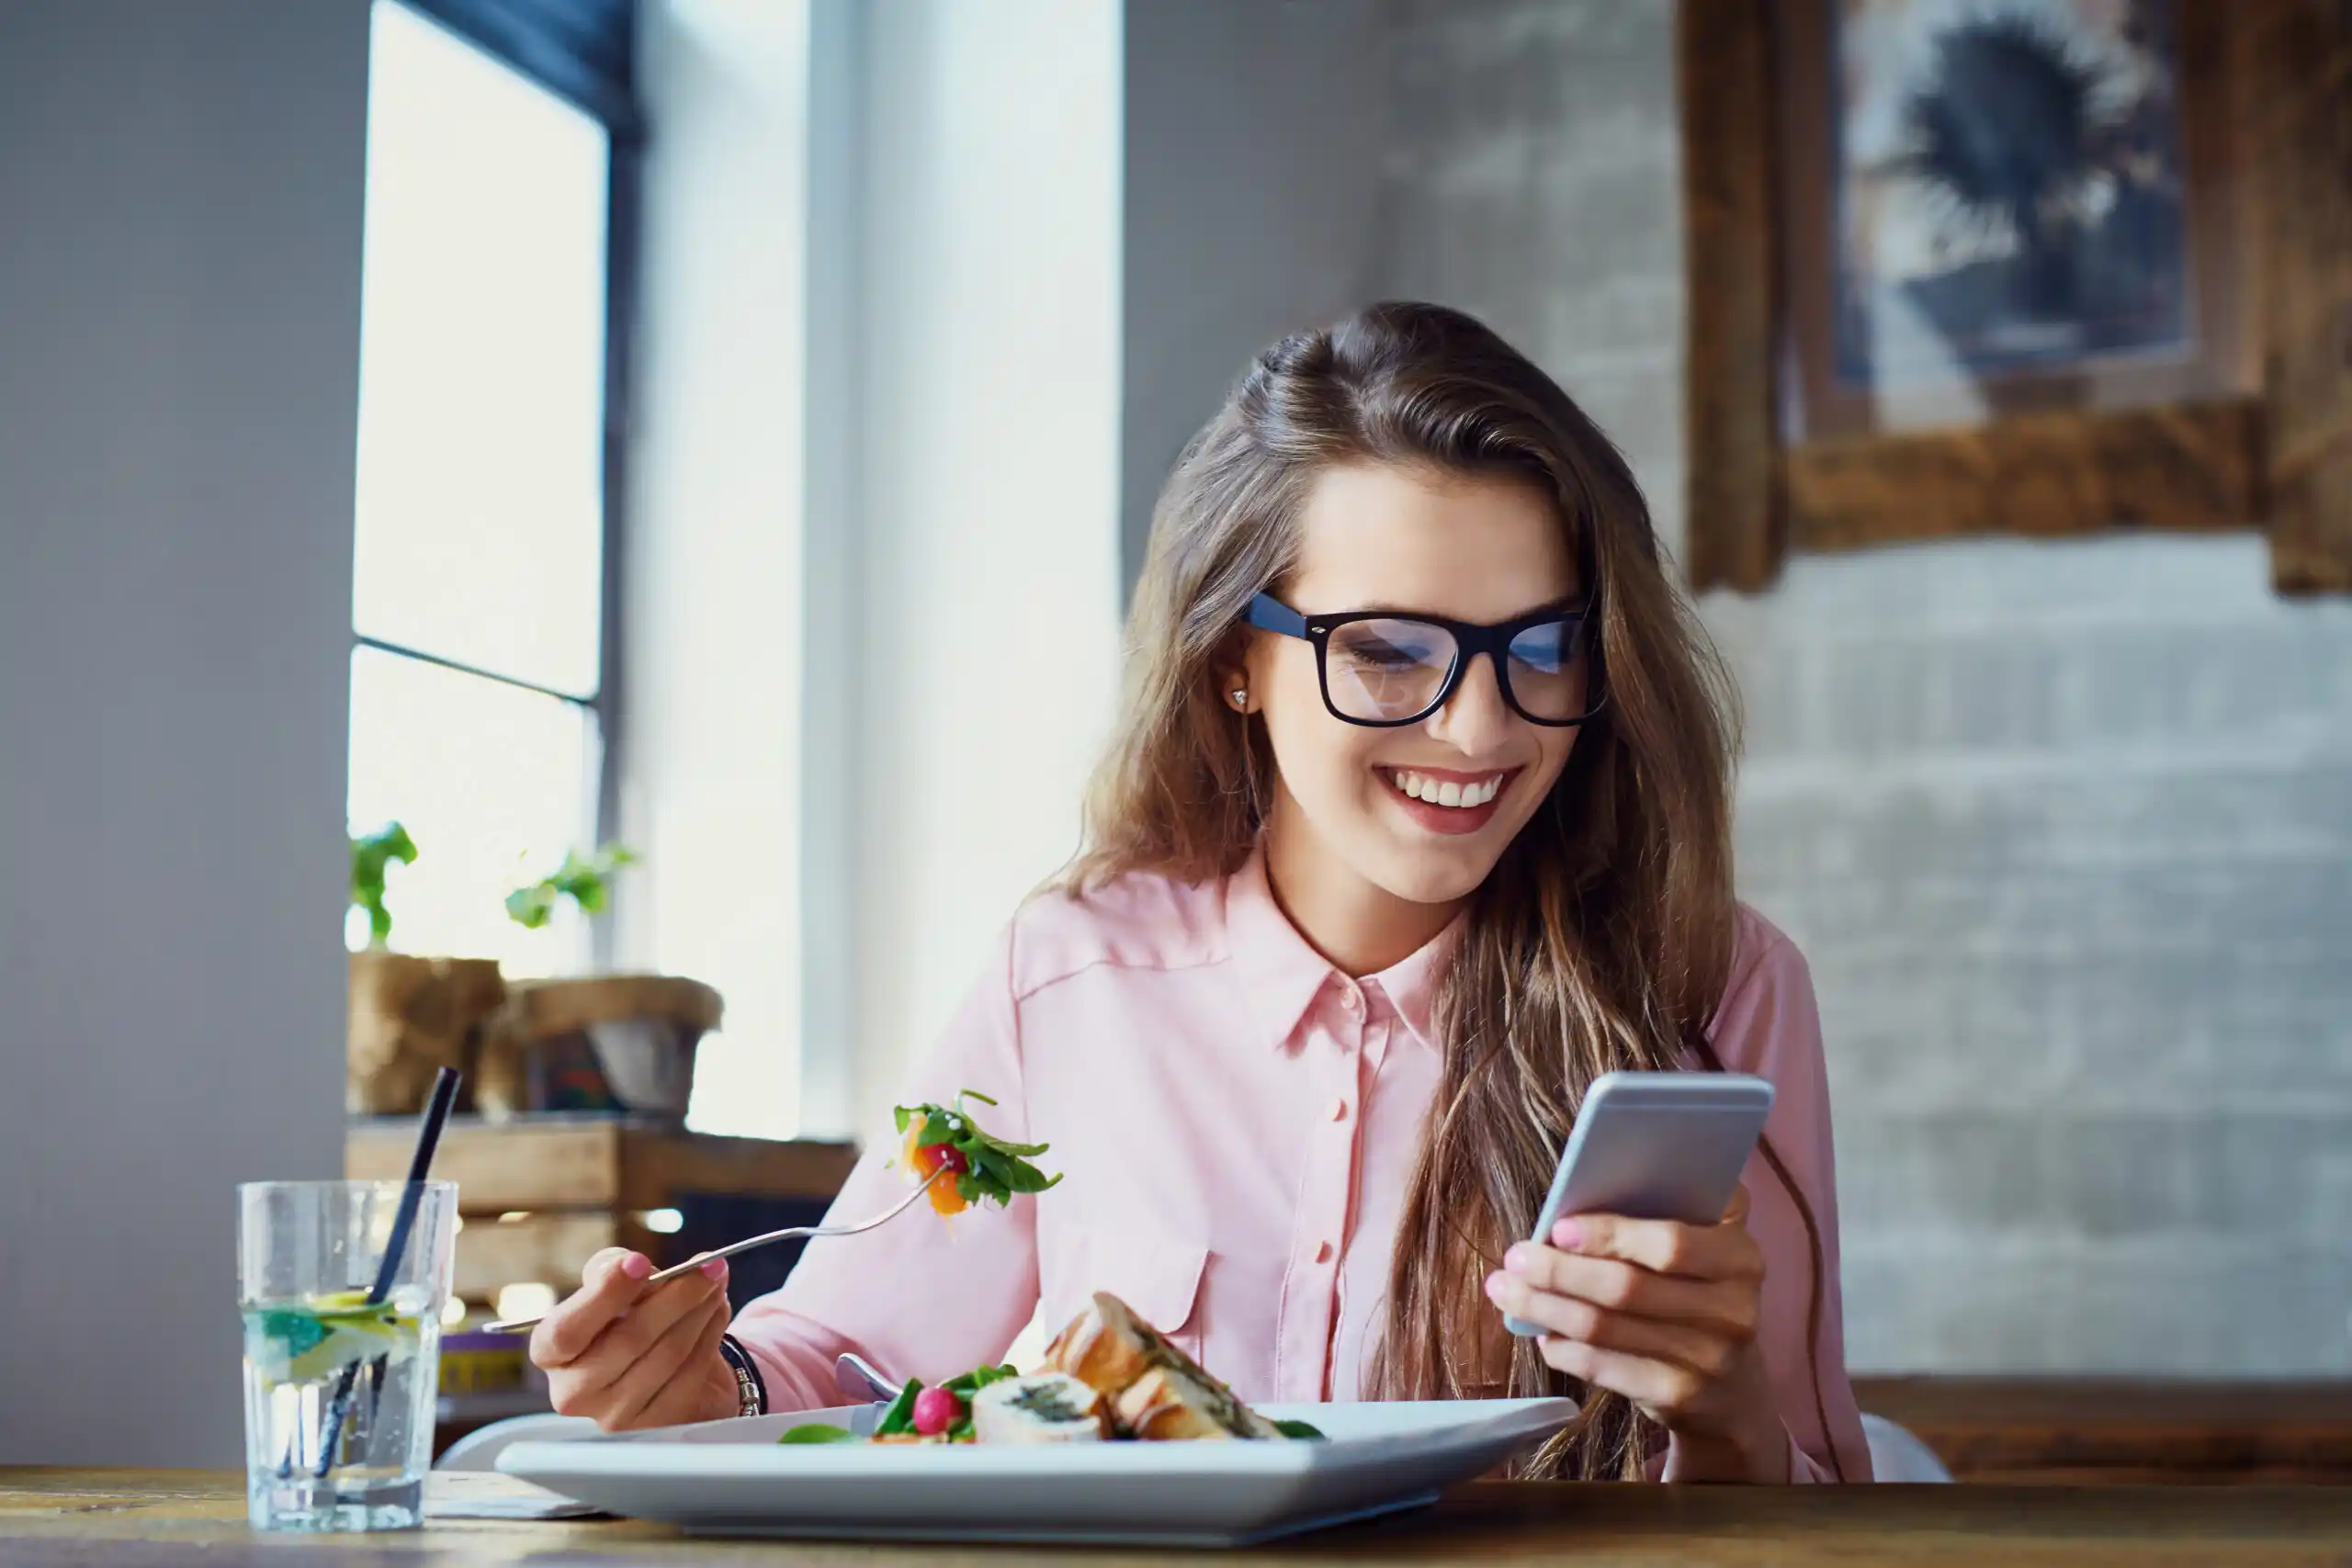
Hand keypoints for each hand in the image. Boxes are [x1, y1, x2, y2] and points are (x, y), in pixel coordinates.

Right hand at [529, 1248, 741, 1430]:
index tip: (639, 1262)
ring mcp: (615, 1415)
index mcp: (550, 1353)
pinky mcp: (656, 1425)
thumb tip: (630, 1265)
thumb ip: (611, 1268)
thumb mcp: (611, 1285)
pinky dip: (711, 1333)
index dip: (604, 1295)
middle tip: (707, 1265)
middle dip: (675, 1296)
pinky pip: (692, 1372)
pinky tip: (717, 1309)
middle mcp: (574, 1392)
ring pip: (667, 1354)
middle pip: (629, 1340)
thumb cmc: (626, 1317)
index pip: (567, 1331)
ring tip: (715, 1281)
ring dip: (701, 1310)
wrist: (661, 1365)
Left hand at [1483, 1186, 1786, 1481]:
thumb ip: (1666, 1217)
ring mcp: (1709, 1359)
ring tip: (1506, 1290)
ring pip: (1606, 1328)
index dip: (1611, 1235)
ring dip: (1545, 1306)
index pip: (1672, 1244)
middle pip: (1628, 1288)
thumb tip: (1575, 1201)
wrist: (1735, 1391)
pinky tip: (1542, 1333)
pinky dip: (1563, 1348)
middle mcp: (1734, 1309)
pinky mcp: (1678, 1396)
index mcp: (1740, 1257)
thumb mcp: (1707, 1252)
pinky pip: (1603, 1368)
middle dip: (1560, 1271)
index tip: (1559, 1227)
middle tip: (1515, 1258)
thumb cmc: (1701, 1297)